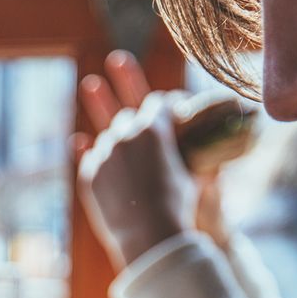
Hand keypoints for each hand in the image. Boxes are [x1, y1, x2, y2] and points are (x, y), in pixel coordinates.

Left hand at [74, 52, 228, 267]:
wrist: (151, 239)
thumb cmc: (180, 209)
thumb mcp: (195, 178)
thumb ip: (201, 159)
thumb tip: (217, 158)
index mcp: (156, 130)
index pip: (158, 103)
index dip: (162, 102)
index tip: (161, 99)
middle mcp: (127, 135)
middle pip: (127, 111)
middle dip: (126, 82)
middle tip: (117, 59)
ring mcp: (105, 153)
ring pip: (107, 131)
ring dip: (100, 108)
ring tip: (90, 84)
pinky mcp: (90, 175)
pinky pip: (87, 156)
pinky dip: (86, 149)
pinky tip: (79, 141)